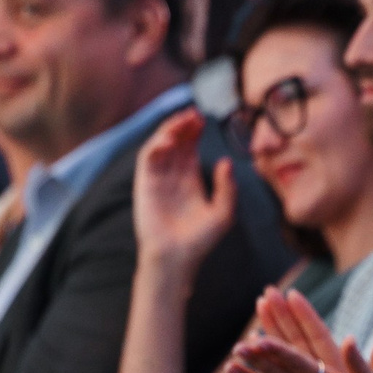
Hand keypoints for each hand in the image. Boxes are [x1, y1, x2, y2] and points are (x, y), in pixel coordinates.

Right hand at [132, 109, 238, 282]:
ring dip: (170, 130)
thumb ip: (227, 187)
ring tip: (183, 121)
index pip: (190, 148)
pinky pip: (148, 158)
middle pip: (176, 141)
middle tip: (194, 114)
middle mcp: (172, 176)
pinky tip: (169, 139)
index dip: (194, 132)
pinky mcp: (145, 184)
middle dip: (183, 125)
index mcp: (190, 180)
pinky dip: (156, 144)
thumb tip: (227, 161)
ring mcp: (157, 179)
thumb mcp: (223, 213)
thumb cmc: (200, 241)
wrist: (176, 258)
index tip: (203, 119)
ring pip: (161, 145)